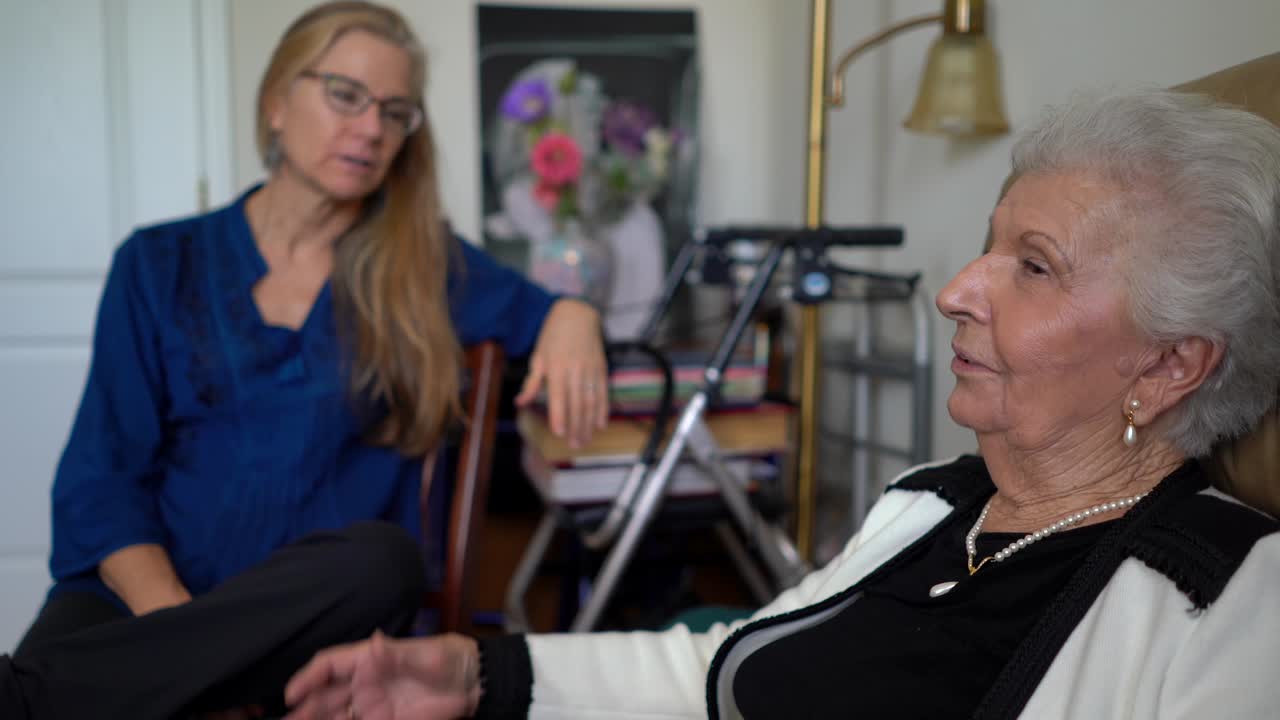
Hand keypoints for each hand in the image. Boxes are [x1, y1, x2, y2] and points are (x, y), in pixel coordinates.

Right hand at [284, 632, 480, 719]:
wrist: (472, 684)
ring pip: (333, 717)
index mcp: (368, 659)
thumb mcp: (426, 655)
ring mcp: (371, 706)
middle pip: (324, 696)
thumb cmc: (448, 659)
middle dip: (303, 710)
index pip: (329, 665)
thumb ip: (397, 654)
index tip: (291, 694)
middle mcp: (364, 683)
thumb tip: (375, 642)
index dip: (307, 677)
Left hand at [515, 298, 608, 447]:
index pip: (558, 395)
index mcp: (556, 366)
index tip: (558, 432)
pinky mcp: (601, 368)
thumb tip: (520, 403)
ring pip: (591, 400)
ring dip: (588, 423)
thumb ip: (531, 382)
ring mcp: (590, 369)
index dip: (559, 414)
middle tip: (574, 445)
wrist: (577, 314)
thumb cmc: (552, 336)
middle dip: (576, 426)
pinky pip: (603, 392)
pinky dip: (602, 409)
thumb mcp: (538, 356)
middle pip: (577, 402)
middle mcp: (575, 369)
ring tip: (585, 440)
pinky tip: (600, 424)